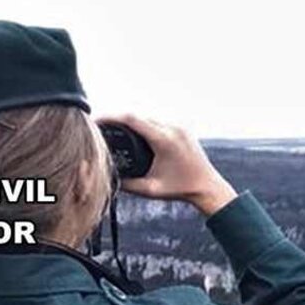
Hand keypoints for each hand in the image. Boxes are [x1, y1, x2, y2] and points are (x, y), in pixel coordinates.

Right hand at [95, 115, 237, 216]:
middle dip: (118, 118)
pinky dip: (144, 123)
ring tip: (114, 127)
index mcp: (165, 140)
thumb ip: (127, 184)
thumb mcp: (151, 190)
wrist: (207, 187)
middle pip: (138, 114)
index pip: (131, 119)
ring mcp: (179, 126)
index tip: (97, 119)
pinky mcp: (182, 128)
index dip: (111, 116)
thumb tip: (106, 176)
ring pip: (148, 115)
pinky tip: (133, 130)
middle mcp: (173, 128)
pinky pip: (158, 120)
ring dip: (131, 120)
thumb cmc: (182, 190)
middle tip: (102, 125)